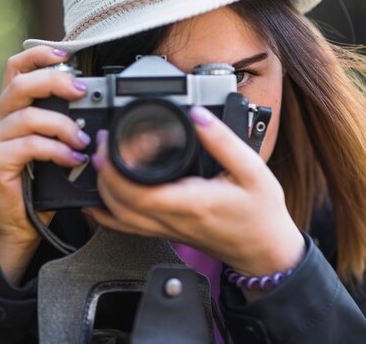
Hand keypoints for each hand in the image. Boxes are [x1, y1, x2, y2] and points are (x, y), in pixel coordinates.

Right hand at [0, 46, 90, 282]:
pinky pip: (29, 145)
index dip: (38, 55)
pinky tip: (73, 159)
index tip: (64, 53)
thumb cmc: (40, 183)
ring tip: (83, 142)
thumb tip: (97, 110)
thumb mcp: (53, 146)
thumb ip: (63, 124)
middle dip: (56, 81)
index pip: (16, 69)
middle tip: (82, 91)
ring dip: (63, 126)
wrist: (20, 223)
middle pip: (22, 84)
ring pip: (29, 116)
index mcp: (9, 109)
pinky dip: (57, 150)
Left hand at [84, 106, 305, 277]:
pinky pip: (127, 227)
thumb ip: (223, 141)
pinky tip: (100, 199)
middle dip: (102, 172)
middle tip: (104, 142)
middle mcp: (173, 220)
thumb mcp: (252, 170)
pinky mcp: (166, 232)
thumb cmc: (261, 214)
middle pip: (119, 204)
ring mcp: (167, 230)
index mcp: (192, 203)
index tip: (113, 140)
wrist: (265, 250)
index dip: (116, 167)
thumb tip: (198, 115)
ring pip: (118, 217)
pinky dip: (107, 212)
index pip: (139, 192)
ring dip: (103, 189)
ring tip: (103, 161)